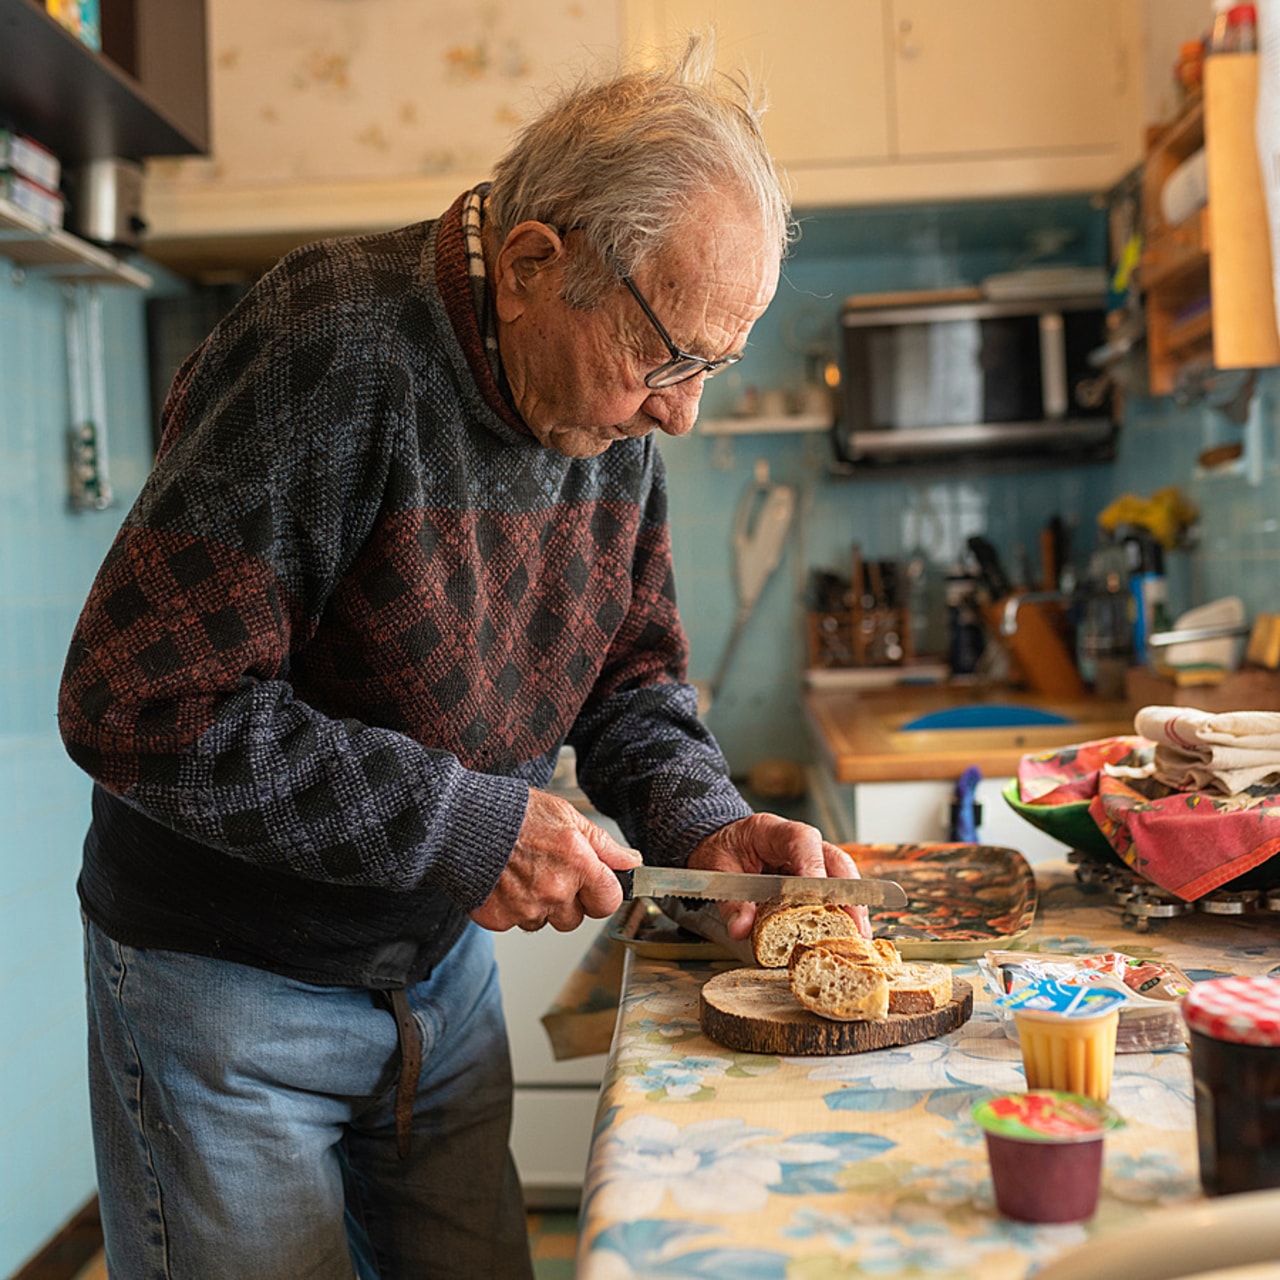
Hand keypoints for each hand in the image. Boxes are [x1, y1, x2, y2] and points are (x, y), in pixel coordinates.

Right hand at [469, 788, 640, 932]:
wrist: (460, 821)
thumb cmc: (514, 813)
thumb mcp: (566, 814)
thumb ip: (602, 844)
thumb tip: (630, 861)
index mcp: (577, 863)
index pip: (609, 901)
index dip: (602, 892)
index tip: (593, 884)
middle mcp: (554, 890)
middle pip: (576, 918)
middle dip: (568, 901)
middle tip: (548, 871)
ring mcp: (525, 908)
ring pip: (544, 922)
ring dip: (538, 905)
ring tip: (522, 872)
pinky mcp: (499, 919)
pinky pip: (516, 923)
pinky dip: (511, 907)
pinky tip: (503, 881)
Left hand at [685, 813, 871, 941]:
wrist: (721, 840)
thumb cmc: (723, 849)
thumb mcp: (716, 870)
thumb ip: (730, 900)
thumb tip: (741, 928)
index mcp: (774, 831)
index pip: (802, 842)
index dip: (814, 869)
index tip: (818, 898)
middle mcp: (802, 842)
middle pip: (835, 861)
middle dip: (848, 895)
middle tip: (855, 928)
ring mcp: (813, 858)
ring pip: (843, 876)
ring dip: (853, 906)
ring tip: (859, 937)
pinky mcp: (815, 875)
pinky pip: (837, 889)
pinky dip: (845, 911)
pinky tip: (850, 933)